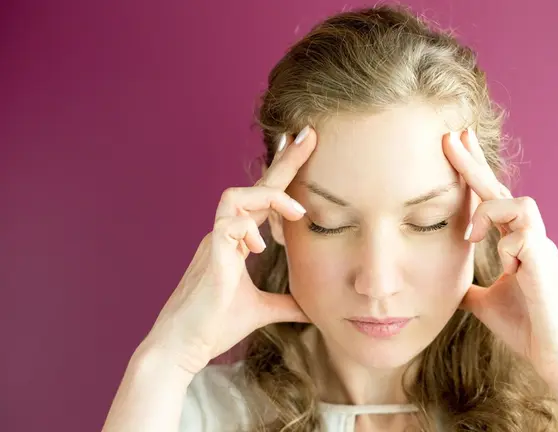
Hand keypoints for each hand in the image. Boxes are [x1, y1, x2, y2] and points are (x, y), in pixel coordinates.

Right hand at [142, 128, 316, 375]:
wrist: (182, 347)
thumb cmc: (214, 326)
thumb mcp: (262, 310)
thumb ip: (286, 303)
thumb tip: (313, 306)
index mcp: (237, 241)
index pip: (263, 200)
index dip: (284, 175)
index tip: (305, 148)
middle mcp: (225, 234)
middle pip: (253, 187)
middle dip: (283, 162)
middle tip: (308, 136)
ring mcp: (215, 243)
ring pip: (235, 196)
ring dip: (269, 197)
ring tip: (297, 213)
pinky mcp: (210, 257)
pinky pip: (227, 225)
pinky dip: (247, 229)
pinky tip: (260, 247)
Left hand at [443, 128, 557, 388]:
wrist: (556, 356)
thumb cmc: (526, 327)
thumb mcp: (485, 302)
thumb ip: (469, 286)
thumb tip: (447, 284)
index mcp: (515, 243)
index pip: (492, 199)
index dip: (475, 171)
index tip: (457, 144)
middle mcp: (530, 239)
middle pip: (502, 190)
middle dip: (475, 163)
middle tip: (452, 136)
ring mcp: (541, 251)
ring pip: (522, 205)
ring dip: (491, 213)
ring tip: (473, 236)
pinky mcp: (547, 268)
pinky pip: (526, 240)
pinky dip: (508, 249)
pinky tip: (505, 268)